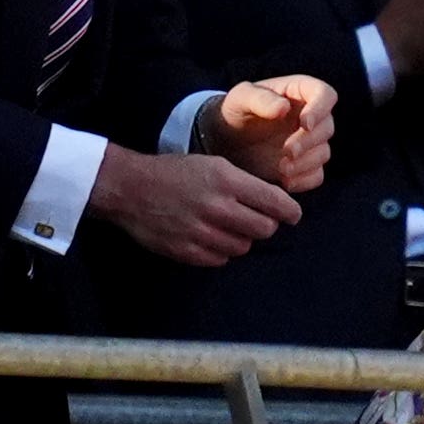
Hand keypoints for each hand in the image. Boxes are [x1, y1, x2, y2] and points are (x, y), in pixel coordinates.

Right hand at [85, 146, 301, 268]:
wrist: (130, 188)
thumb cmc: (174, 173)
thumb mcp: (212, 165)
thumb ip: (243, 184)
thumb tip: (274, 204)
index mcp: (226, 180)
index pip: (274, 203)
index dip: (290, 211)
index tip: (293, 215)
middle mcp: (217, 207)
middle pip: (264, 229)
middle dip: (266, 224)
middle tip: (258, 219)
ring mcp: (202, 232)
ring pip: (244, 246)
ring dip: (242, 238)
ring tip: (228, 226)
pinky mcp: (187, 252)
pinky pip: (221, 259)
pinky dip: (222, 250)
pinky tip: (212, 237)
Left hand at [200, 76, 336, 191]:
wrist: (226, 140)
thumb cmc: (235, 111)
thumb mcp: (240, 99)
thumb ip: (260, 99)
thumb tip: (284, 108)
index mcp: (300, 92)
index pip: (325, 95)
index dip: (320, 109)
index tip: (305, 124)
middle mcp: (311, 117)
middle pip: (326, 127)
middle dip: (308, 142)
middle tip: (287, 152)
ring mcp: (309, 143)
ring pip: (323, 153)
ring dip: (306, 163)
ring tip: (282, 168)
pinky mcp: (304, 166)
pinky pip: (316, 175)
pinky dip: (304, 180)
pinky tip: (285, 181)